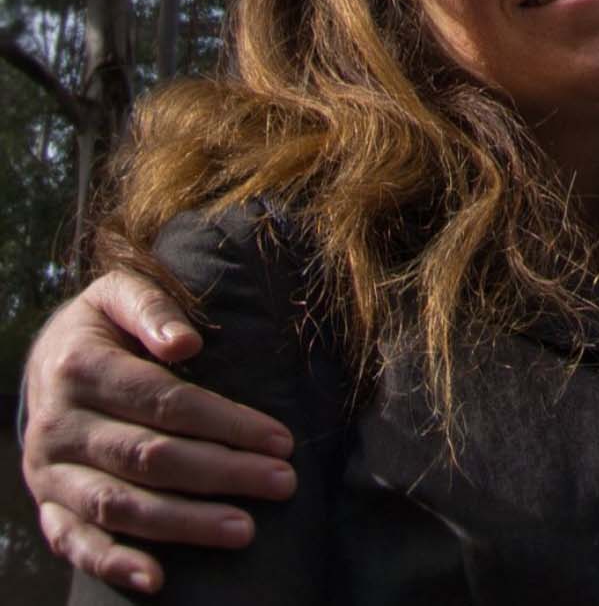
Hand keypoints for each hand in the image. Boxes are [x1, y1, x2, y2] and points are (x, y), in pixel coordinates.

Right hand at [22, 268, 296, 593]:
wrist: (43, 361)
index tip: (280, 439)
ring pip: (121, 506)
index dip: (225, 422)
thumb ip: (152, 307)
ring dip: (186, 523)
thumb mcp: (118, 294)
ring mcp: (50, 474)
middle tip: (283, 483)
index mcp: (81, 368)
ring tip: (245, 529)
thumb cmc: (102, 326)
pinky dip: (115, 564)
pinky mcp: (48, 508)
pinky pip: (76, 544)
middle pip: (151, 457)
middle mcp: (61, 426)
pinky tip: (158, 579)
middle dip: (223, 473)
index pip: (164, 402)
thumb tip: (186, 342)